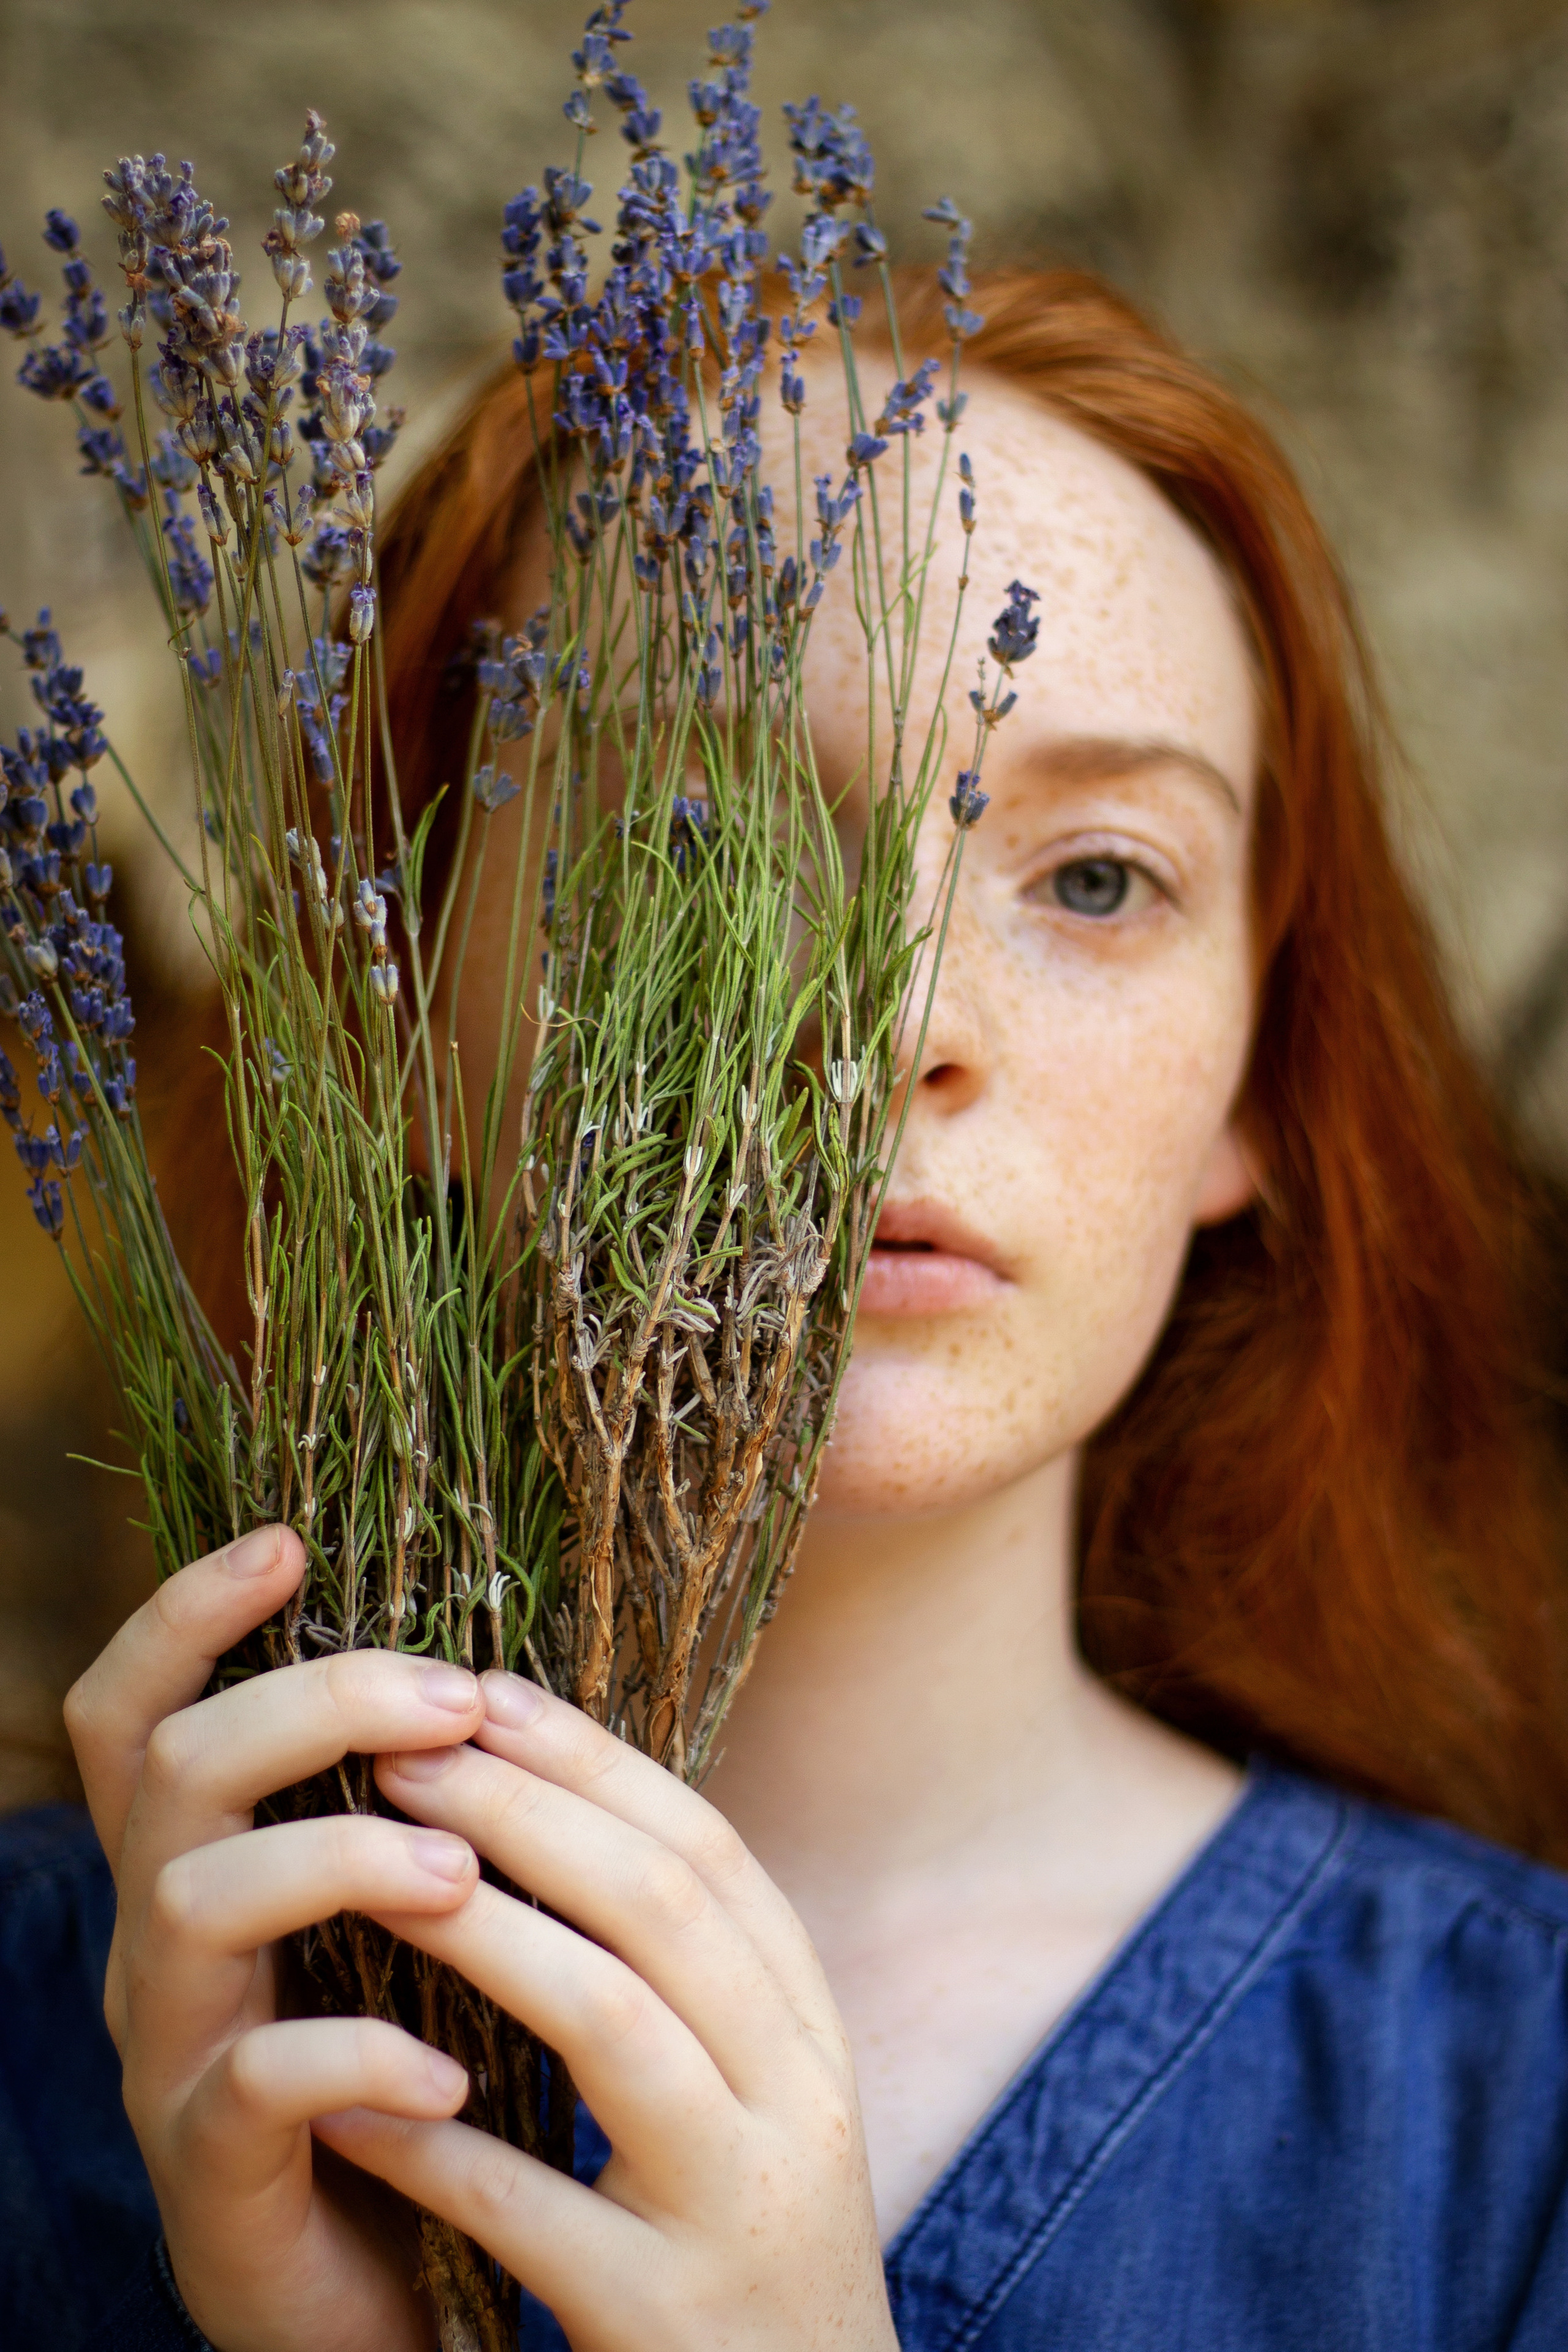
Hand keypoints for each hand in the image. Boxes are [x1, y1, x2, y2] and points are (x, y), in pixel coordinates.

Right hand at [65, 1526, 490, 2351]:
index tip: (286, 1541)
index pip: (144, 1711)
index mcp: (203, 1865)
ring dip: (334, 1860)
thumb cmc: (411, 2065)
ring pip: (189, 1903)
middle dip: (313, 1708)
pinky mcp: (213, 2174)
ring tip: (459, 1871)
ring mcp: (171, 2056)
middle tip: (453, 1700)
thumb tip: (489, 1669)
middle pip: (177, 1771)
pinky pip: (254, 2086)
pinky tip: (452, 2068)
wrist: (397, 2280)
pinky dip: (358, 2060)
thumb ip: (410, 1809)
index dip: (186, 1615)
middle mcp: (159, 1944)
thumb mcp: (400, 1924)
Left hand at [318, 1674, 897, 2351]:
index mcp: (807, 2033)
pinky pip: (534, 2213)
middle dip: (525, 1811)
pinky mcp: (668, 2324)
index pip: (708, 1851)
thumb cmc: (747, 2257)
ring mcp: (742, 2210)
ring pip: (612, 2023)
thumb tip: (548, 1821)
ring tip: (368, 1875)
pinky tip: (345, 2105)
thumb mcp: (751, 2103)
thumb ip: (683, 1983)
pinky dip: (434, 2147)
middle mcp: (798, 2101)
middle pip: (663, 1905)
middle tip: (401, 1752)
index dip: (595, 1761)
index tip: (484, 1691)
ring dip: (482, 1932)